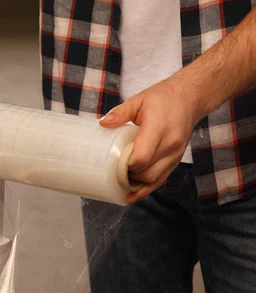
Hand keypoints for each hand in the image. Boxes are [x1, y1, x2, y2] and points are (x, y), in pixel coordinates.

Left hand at [100, 77, 205, 203]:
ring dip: (136, 183)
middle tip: (111, 173)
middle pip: (146, 173)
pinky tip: (133, 194)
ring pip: (154, 179)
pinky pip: (161, 179)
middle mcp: (170, 145)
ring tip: (119, 182)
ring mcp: (175, 154)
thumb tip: (102, 123)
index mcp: (159, 129)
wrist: (189, 98)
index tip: (112, 163)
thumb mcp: (139, 100)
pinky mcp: (176, 160)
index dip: (125, 165)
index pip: (141, 157)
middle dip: (127, 176)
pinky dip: (147, 188)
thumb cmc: (163, 98)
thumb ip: (120, 113)